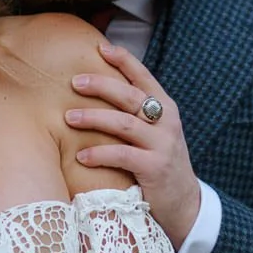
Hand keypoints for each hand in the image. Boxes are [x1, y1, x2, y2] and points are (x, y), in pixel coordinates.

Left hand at [65, 41, 201, 247]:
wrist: (184, 205)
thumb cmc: (158, 164)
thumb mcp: (153, 134)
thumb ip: (134, 115)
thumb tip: (97, 91)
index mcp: (165, 109)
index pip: (144, 77)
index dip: (124, 60)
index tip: (101, 47)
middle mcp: (166, 122)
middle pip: (131, 96)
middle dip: (101, 85)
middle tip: (74, 82)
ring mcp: (163, 145)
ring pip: (124, 123)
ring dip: (94, 118)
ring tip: (68, 117)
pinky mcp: (155, 168)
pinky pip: (122, 155)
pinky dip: (99, 153)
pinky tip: (81, 156)